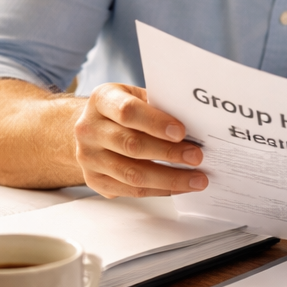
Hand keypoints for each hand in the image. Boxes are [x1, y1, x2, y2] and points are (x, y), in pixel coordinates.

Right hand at [74, 83, 207, 197]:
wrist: (92, 127)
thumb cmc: (123, 109)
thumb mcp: (137, 96)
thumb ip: (159, 106)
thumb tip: (196, 124)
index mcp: (102, 100)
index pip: (127, 111)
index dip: (156, 123)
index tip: (181, 132)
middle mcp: (90, 129)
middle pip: (132, 145)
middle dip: (169, 153)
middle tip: (196, 157)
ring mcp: (89, 157)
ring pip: (132, 174)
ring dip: (170, 179)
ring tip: (197, 179)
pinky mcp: (94, 180)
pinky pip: (131, 190)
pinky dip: (160, 190)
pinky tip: (180, 187)